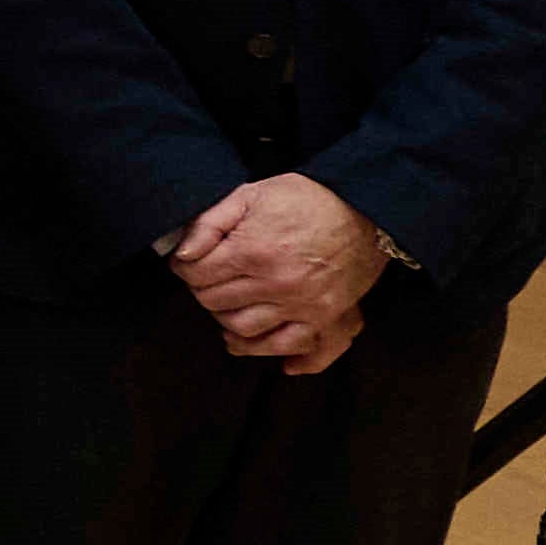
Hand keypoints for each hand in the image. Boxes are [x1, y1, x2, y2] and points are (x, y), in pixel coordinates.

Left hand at [169, 173, 392, 368]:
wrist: (363, 210)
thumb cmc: (305, 200)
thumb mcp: (250, 195)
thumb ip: (209, 224)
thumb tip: (182, 254)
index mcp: (252, 251)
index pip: (196, 276)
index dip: (184, 269)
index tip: (188, 263)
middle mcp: (276, 283)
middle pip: (215, 303)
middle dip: (203, 291)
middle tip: (208, 280)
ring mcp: (301, 304)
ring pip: (243, 330)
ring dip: (226, 319)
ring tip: (227, 305)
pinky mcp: (324, 317)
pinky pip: (287, 345)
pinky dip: (266, 349)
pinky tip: (253, 340)